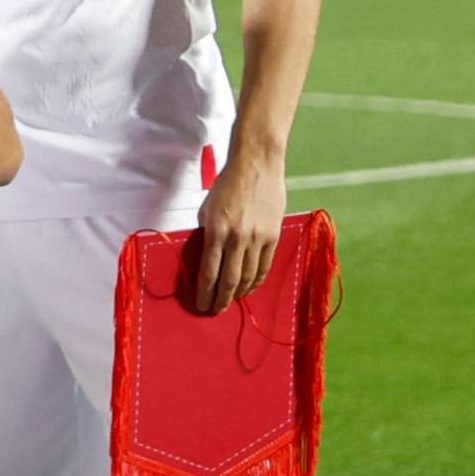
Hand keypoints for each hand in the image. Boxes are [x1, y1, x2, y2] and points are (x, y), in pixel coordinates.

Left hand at [185, 143, 287, 315]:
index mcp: (216, 231)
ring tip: (231, 301)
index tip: (201, 305)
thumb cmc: (227, 184)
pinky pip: (264, 265)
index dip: (205, 292)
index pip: (209, 272)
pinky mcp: (273, 235)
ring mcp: (258, 237)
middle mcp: (237, 237)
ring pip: (248, 275)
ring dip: (239, 292)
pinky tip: (250, 287)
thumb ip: (206, 234)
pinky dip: (256, 280)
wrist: (256, 164)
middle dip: (221, 299)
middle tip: (215, 311)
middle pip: (229, 279)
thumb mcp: (207, 209)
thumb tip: (206, 258)